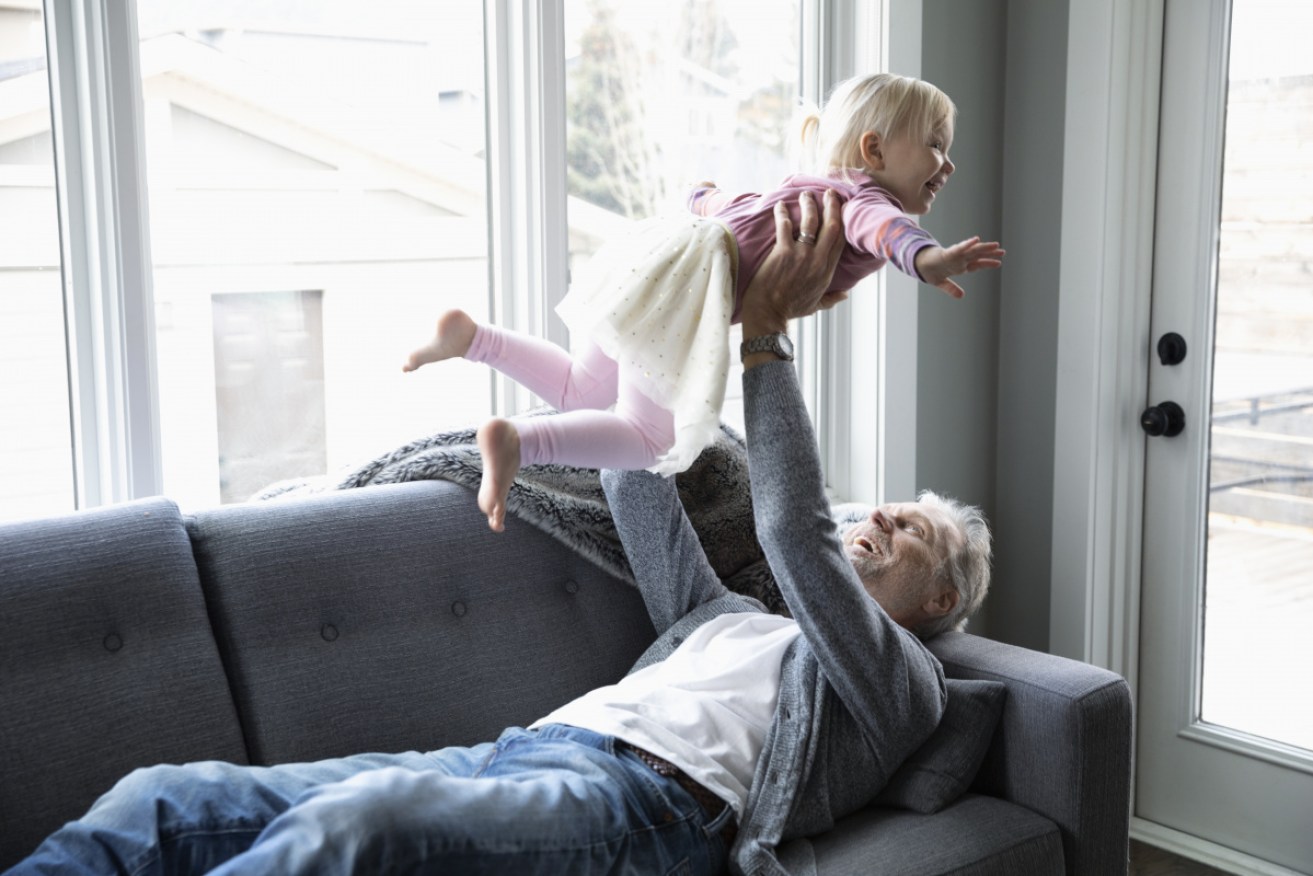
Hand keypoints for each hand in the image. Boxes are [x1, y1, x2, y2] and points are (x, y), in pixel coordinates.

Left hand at [739, 189, 846, 342]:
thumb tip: (845, 294)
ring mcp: (801, 255)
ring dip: (809, 204)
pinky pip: (784, 226)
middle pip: (831, 225)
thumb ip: (831, 298)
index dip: (842, 220)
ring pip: (810, 221)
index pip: (840, 239)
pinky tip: (780, 205)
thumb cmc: (790, 310)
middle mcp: (818, 260)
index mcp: (827, 270)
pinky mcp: (782, 252)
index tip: (841, 207)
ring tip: (806, 195)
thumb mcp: (816, 305)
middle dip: (832, 205)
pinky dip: (783, 213)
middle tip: (829, 193)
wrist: (768, 314)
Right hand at [913, 237, 1005, 298]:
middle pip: (977, 255)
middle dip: (990, 254)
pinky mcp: (947, 253)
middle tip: (1002, 252)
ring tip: (995, 245)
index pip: (977, 264)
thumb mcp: (941, 283)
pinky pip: (959, 248)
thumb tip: (961, 296)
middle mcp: (960, 259)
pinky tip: (976, 240)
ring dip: (983, 248)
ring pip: (972, 251)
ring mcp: (955, 256)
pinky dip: (967, 244)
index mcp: (960, 266)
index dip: (987, 263)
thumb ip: (951, 288)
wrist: (918, 265)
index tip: (999, 263)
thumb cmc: (930, 270)